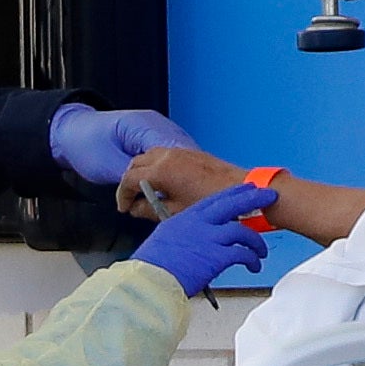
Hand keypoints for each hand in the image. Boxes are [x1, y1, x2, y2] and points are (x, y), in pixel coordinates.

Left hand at [47, 103, 180, 187]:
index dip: (180, 174)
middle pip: (184, 154)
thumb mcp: (107, 165)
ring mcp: (160, 131)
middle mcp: (158, 125)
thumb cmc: (85, 145)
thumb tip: (155, 194)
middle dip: (180, 177)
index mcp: (144, 126)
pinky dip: (170, 173)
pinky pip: (172, 158)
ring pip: (181, 157)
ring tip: (172, 197)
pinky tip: (166, 188)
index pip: (175, 150)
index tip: (179, 196)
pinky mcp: (157, 140)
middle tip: (174, 201)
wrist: (72, 134)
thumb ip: (133, 178)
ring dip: (176, 176)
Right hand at [116, 146, 254, 218]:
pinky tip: (163, 183)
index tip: (125, 207)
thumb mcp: (175, 213)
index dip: (123, 195)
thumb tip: (137, 209)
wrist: (241, 191)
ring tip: (146, 191)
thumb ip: (149, 209)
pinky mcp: (190, 153)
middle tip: (131, 199)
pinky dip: (156, 167)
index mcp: (161, 170)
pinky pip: (164, 155)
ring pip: (149, 157)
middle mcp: (168, 156)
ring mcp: (179, 152)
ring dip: (143, 171)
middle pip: (136, 164)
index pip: (129, 179)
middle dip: (130, 181)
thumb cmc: (212, 203)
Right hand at [131, 185, 274, 297]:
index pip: (215, 200)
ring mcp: (209, 238)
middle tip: (270, 196)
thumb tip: (193, 238)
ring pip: (243, 231)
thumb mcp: (165, 238)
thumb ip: (183, 233)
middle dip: (254, 198)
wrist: (150, 280)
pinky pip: (243, 254)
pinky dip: (252, 260)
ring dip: (256, 242)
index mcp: (187, 218)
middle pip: (233, 204)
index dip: (234, 193)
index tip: (246, 189)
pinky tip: (254, 266)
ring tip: (261, 252)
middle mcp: (199, 223)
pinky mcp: (217, 257)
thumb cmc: (154, 265)